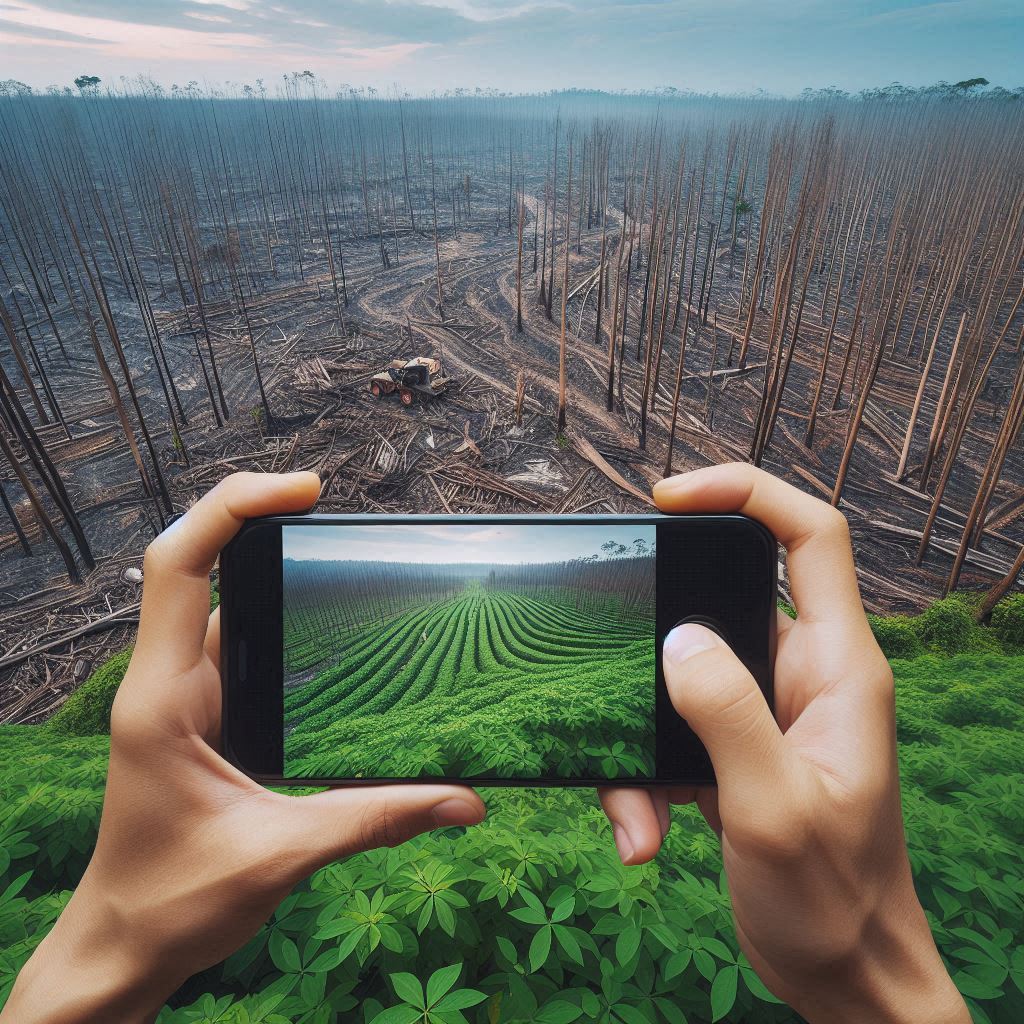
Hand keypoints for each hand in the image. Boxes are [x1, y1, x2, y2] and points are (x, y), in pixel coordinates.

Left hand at [2, 472, 484, 1023]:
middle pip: (191, 561)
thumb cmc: (176, 902)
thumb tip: (464, 801)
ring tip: (331, 543)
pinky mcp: (202, 711)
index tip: (304, 490)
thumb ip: (376, 819)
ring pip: (213, 598)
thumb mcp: (283, 856)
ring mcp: (182, 693)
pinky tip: (323, 621)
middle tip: (322, 499)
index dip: (233, 508)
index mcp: (164, 699)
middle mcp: (167, 681)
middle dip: (249, 514)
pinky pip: (233, 639)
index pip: (178, 567)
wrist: (124, 943)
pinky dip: (271, 611)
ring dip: (261, 561)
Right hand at [599, 464, 968, 1023]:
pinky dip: (645, 772)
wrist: (843, 972)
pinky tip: (641, 832)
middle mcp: (801, 674)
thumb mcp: (775, 808)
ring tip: (631, 803)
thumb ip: (729, 715)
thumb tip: (678, 638)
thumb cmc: (833, 899)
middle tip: (609, 635)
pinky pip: (673, 726)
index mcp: (837, 668)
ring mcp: (765, 711)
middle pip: (725, 593)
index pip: (811, 536)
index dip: (747, 491)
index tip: (670, 498)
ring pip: (685, 670)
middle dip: (661, 617)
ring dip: (642, 725)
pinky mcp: (734, 747)